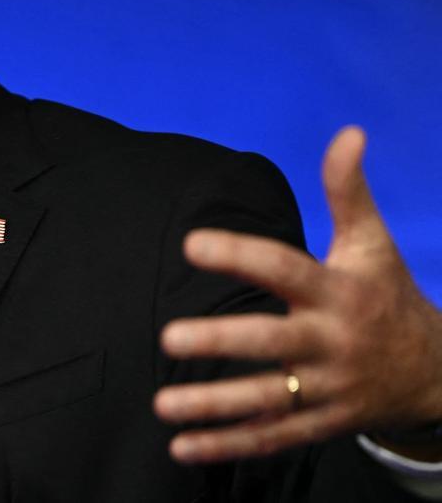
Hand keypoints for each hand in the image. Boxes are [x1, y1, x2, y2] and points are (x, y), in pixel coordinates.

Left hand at [153, 126, 441, 462]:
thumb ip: (349, 192)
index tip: (191, 244)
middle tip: (167, 337)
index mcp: (338, 292)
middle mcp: (331, 342)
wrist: (437, 373)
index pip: (284, 268)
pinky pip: (271, 438)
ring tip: (163, 404)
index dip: (240, 255)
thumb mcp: (373, 244)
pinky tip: (183, 447)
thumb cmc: (388, 296)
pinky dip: (228, 446)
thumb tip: (348, 131)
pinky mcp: (322, 424)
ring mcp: (327, 389)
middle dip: (221, 342)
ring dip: (213, 405)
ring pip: (267, 400)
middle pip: (271, 342)